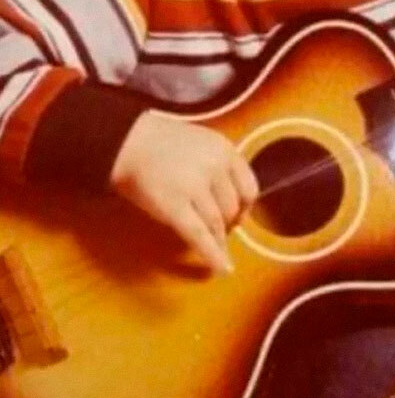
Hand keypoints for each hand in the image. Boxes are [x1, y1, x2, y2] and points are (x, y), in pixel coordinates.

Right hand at [110, 111, 257, 273]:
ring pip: (217, 225)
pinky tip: (221, 269)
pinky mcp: (175, 207)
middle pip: (232, 209)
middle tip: (218, 230)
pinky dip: (213, 256)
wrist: (128, 141)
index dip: (244, 207)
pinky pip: (200, 237)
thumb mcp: (202, 143)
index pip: (249, 188)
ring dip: (218, 241)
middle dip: (227, 224)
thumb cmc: (163, 142)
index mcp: (224, 150)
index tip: (237, 216)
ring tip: (215, 249)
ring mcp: (195, 187)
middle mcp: (214, 167)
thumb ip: (220, 166)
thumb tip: (234, 201)